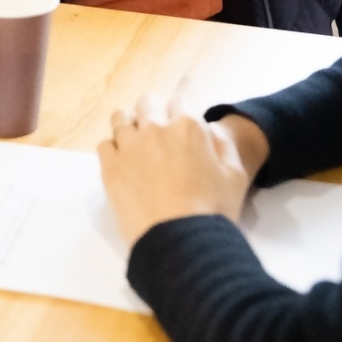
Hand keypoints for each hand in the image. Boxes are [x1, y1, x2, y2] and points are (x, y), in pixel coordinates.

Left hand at [97, 90, 266, 245]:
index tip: (180, 116)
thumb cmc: (213, 210)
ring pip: (121, 119)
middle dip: (152, 112)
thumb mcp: (236, 174)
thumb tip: (210, 131)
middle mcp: (155, 129)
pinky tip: (121, 163)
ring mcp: (129, 146)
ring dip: (129, 126)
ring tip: (134, 142)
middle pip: (147, 104)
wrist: (181, 240)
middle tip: (157, 132)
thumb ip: (223, 145)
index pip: (180, 101)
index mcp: (188, 126)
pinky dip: (113, 150)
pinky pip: (105, 145)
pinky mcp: (110, 167)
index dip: (181, 109)